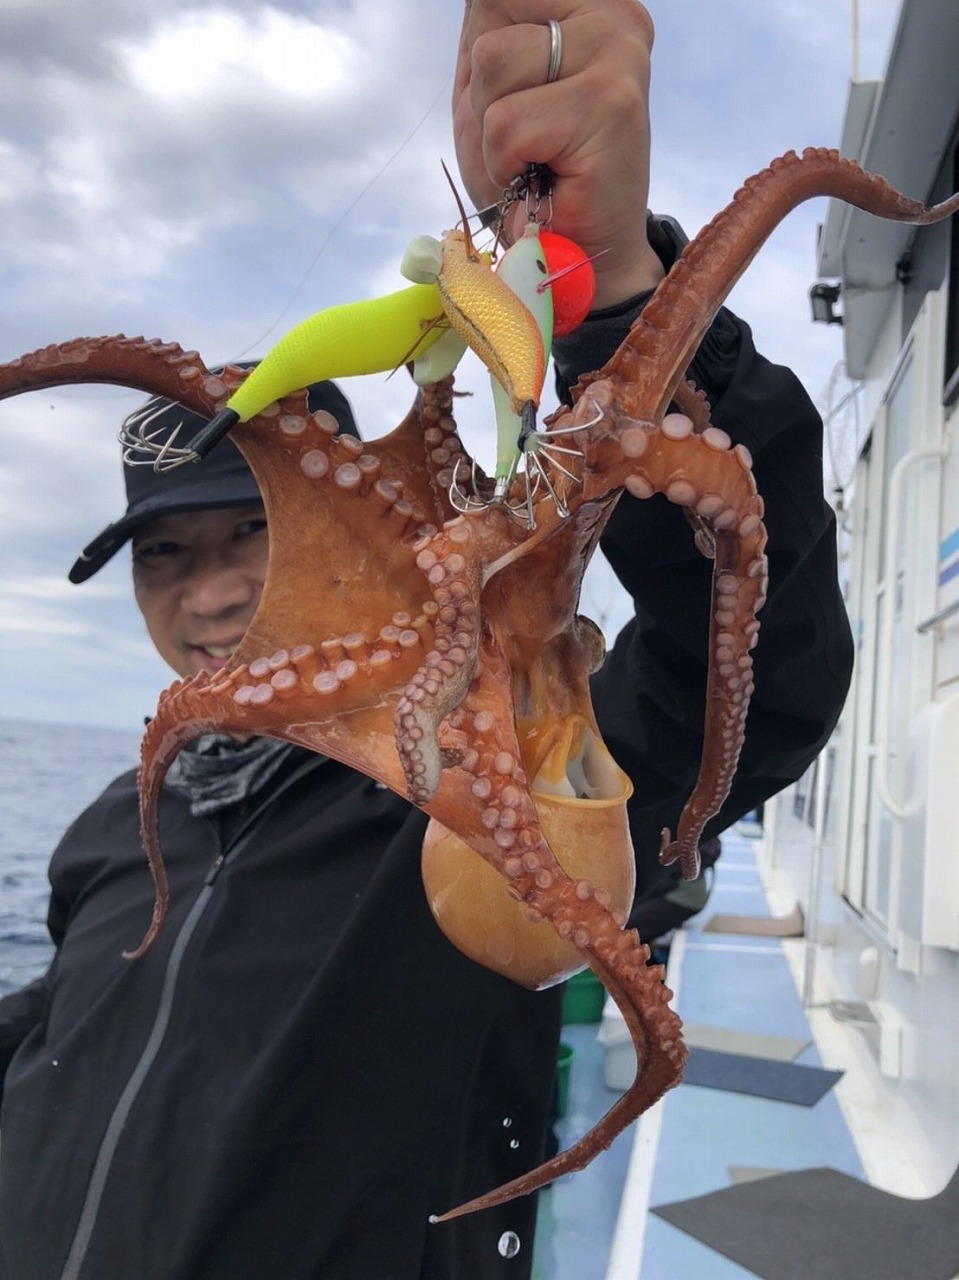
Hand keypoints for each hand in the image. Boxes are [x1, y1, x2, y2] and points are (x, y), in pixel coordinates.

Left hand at [453, 0, 664, 308]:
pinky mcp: (611, 102)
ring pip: (493, 63)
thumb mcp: (494, 85)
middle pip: (488, 13)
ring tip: (534, 156)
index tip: (520, 99)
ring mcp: (618, 51)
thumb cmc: (531, 175)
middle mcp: (613, 13)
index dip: (480, 51)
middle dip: (484, 91)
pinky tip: (544, 177)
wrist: (574, 257)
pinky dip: (506, 162)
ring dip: (495, 129)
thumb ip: (490, 28)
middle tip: (527, 137)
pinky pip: (507, 121)